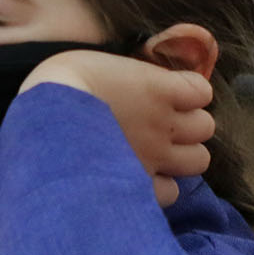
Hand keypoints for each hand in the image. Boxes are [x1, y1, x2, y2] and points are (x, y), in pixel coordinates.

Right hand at [18, 51, 215, 205]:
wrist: (48, 120)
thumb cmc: (65, 82)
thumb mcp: (102, 63)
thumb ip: (131, 76)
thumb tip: (145, 83)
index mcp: (158, 88)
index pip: (201, 91)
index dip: (188, 93)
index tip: (168, 94)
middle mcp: (165, 123)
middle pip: (205, 127)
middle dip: (188, 126)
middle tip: (161, 125)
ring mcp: (156, 156)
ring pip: (199, 160)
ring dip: (182, 155)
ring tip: (157, 153)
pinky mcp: (140, 184)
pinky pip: (172, 192)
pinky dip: (161, 186)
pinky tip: (141, 176)